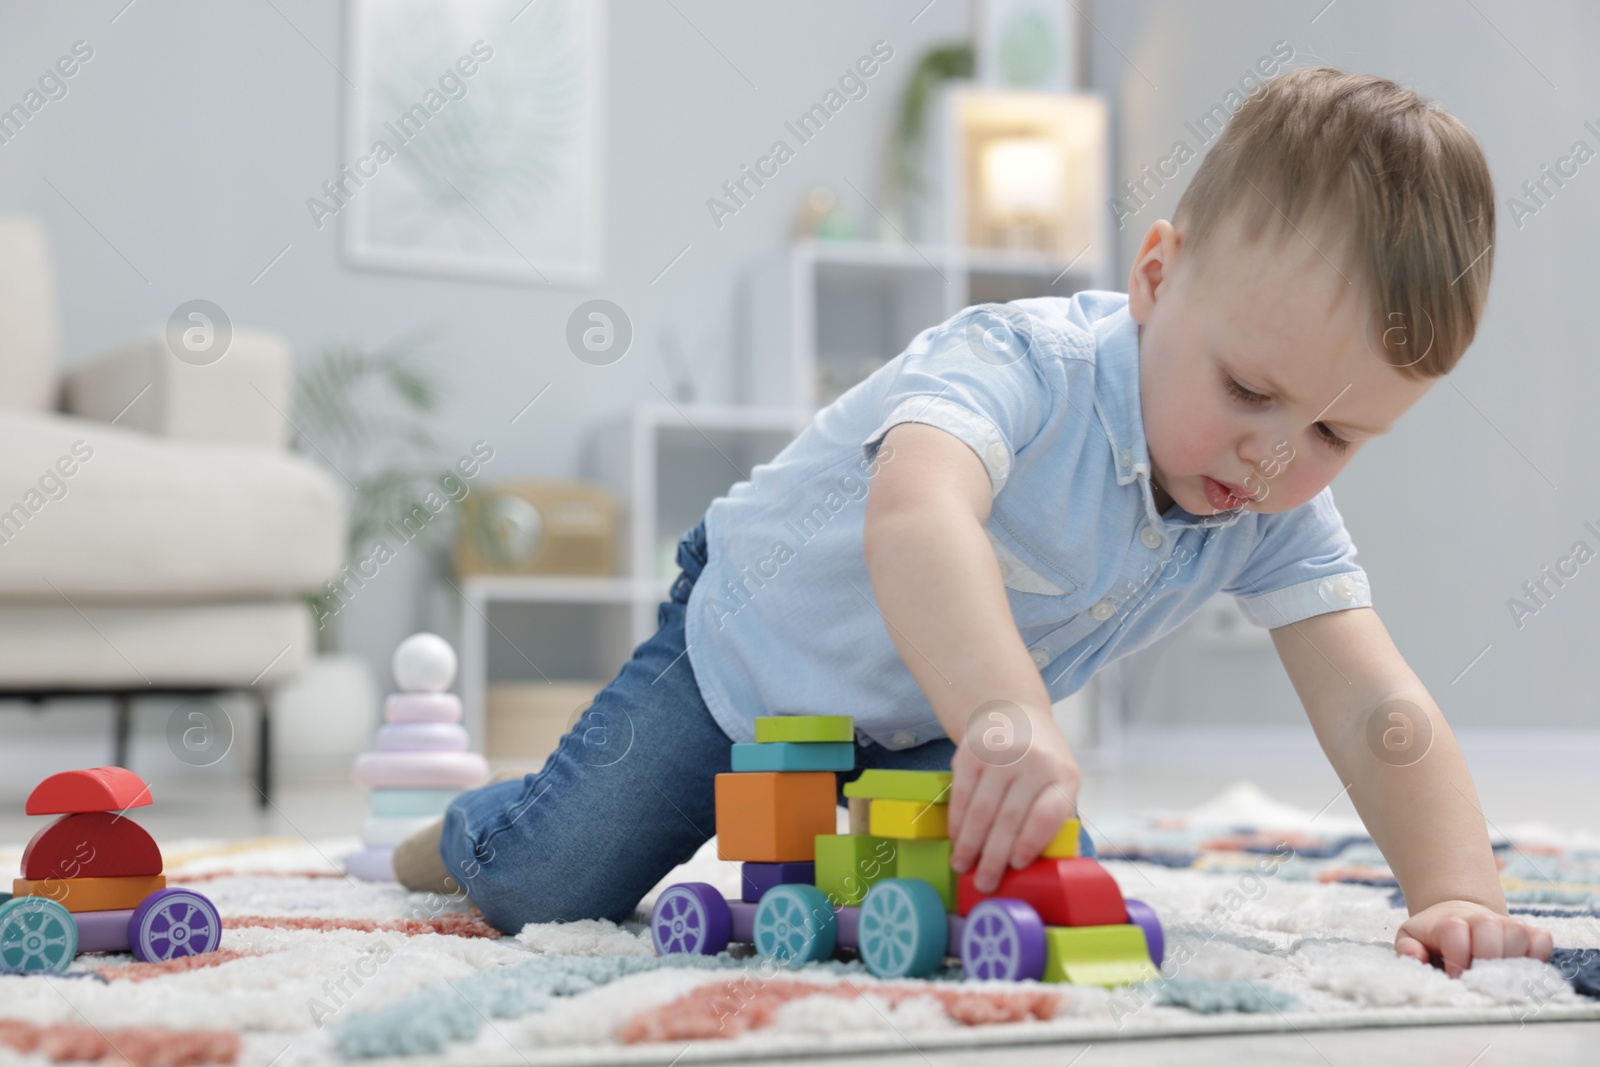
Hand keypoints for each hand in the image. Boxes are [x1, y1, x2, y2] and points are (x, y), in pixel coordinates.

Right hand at [948, 705, 1080, 893]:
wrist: (1013, 714)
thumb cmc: (1040, 763)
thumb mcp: (1059, 783)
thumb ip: (1055, 820)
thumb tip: (1053, 869)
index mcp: (1063, 776)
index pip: (1046, 815)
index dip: (1030, 843)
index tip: (1016, 865)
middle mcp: (1034, 762)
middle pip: (1010, 819)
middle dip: (993, 857)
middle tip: (983, 884)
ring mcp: (1000, 754)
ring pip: (981, 810)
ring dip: (970, 845)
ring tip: (962, 867)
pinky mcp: (971, 752)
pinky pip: (961, 795)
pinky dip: (957, 822)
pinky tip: (956, 840)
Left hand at [1394, 899, 1552, 976]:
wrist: (1457, 917)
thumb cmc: (1434, 938)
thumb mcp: (1411, 939)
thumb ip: (1408, 950)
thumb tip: (1416, 958)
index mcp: (1449, 922)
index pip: (1455, 932)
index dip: (1456, 958)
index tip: (1455, 976)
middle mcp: (1481, 919)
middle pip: (1489, 929)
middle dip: (1484, 957)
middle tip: (1479, 975)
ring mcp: (1507, 924)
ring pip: (1518, 933)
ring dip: (1510, 957)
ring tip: (1497, 972)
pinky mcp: (1529, 933)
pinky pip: (1542, 939)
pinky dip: (1537, 954)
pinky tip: (1520, 966)